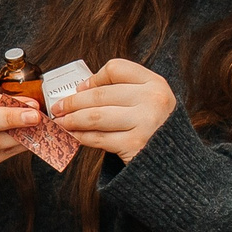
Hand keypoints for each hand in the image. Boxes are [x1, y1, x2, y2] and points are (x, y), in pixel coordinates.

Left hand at [55, 58, 175, 161]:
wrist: (174, 162)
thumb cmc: (154, 129)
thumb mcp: (148, 102)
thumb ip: (123, 92)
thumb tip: (80, 89)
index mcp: (156, 83)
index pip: (116, 69)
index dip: (94, 78)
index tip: (80, 88)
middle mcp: (153, 100)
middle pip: (100, 94)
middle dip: (72, 102)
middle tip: (57, 107)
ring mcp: (146, 122)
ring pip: (94, 116)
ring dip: (71, 119)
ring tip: (60, 122)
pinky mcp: (135, 144)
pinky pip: (98, 138)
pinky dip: (80, 136)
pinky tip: (72, 135)